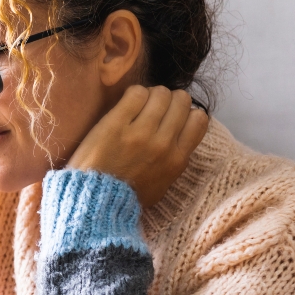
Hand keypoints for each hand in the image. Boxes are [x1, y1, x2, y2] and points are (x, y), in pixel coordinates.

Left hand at [66, 85, 209, 206]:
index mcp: (177, 159)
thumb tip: (181, 136)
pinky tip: (125, 105)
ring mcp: (140, 133)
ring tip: (137, 106)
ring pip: (160, 93)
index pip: (199, 119)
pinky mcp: (116, 124)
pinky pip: (136, 93)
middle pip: (181, 100)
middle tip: (153, 109)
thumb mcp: (162, 184)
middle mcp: (163, 144)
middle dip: (169, 100)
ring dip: (150, 95)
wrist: (94, 202)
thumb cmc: (127, 196)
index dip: (186, 112)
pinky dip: (133, 94)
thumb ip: (174, 159)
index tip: (171, 117)